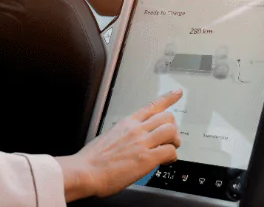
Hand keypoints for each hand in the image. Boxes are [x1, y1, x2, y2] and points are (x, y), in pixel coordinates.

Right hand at [57, 89, 182, 200]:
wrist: (86, 171)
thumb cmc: (93, 159)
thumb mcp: (108, 136)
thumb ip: (124, 135)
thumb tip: (131, 140)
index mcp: (127, 123)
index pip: (152, 106)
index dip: (168, 98)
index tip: (177, 93)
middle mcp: (136, 129)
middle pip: (167, 117)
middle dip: (173, 128)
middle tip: (170, 139)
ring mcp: (142, 143)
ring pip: (171, 131)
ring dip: (175, 142)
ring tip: (169, 150)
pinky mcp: (147, 158)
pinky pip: (170, 151)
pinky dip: (172, 157)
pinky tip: (165, 161)